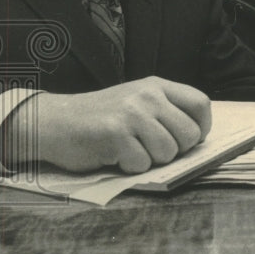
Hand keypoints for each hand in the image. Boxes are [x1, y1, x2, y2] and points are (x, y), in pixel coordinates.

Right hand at [6, 77, 211, 173]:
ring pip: (168, 152)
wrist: (53, 122)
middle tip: (150, 149)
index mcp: (156, 86)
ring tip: (129, 149)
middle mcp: (147, 96)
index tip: (189, 141)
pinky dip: (130, 167)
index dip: (201, 128)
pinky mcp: (115, 135)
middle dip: (175, 151)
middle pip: (189, 134)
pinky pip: (142, 164)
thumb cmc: (100, 118)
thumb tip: (198, 138)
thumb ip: (165, 112)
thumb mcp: (136, 102)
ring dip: (150, 160)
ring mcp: (132, 114)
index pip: (200, 104)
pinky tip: (113, 155)